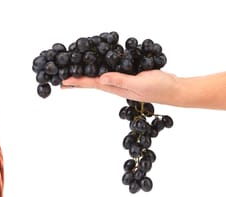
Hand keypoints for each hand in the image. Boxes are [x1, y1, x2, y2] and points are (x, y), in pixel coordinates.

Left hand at [62, 70, 180, 105]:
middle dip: (77, 81)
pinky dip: (102, 68)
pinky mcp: (129, 75)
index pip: (91, 83)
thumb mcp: (138, 84)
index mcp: (114, 87)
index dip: (77, 81)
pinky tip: (99, 67)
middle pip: (92, 81)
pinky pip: (112, 71)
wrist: (173, 90)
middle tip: (62, 80)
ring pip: (100, 77)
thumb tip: (101, 78)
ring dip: (87, 75)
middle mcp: (115, 85)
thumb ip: (120, 80)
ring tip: (75, 74)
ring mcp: (122, 80)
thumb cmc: (158, 88)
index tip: (63, 80)